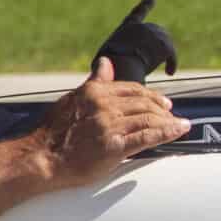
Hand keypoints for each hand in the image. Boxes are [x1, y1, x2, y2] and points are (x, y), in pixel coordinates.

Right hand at [36, 57, 189, 186]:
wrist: (40, 158)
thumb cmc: (53, 132)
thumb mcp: (72, 99)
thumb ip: (94, 82)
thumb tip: (106, 62)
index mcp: (95, 93)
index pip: (132, 89)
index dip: (150, 95)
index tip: (161, 102)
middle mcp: (104, 106)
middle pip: (144, 103)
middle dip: (162, 108)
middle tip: (172, 114)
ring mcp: (110, 126)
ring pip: (149, 119)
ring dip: (169, 121)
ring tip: (180, 124)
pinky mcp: (114, 147)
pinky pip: (148, 137)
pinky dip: (167, 132)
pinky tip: (178, 131)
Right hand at [94, 0, 177, 84]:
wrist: (120, 65)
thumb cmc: (109, 65)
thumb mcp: (106, 57)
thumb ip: (114, 57)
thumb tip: (114, 68)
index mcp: (127, 27)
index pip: (137, 13)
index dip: (145, 6)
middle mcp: (142, 27)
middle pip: (156, 33)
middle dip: (157, 46)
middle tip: (153, 61)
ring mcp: (154, 34)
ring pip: (165, 44)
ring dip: (163, 56)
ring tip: (163, 71)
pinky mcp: (164, 44)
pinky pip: (171, 55)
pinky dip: (172, 63)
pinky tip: (169, 73)